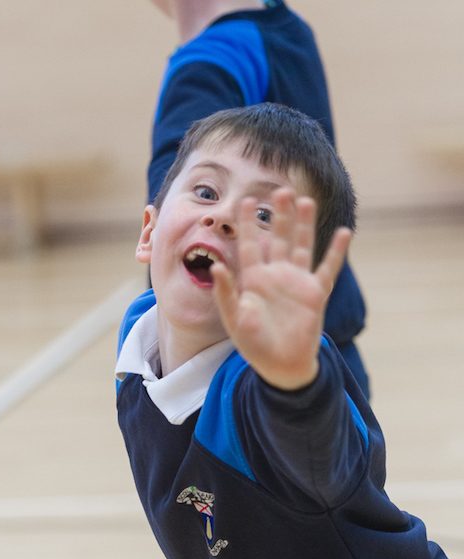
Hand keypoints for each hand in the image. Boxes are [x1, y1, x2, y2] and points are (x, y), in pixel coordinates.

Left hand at [211, 189, 350, 390]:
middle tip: (280, 190)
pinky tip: (345, 232)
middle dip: (279, 216)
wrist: (280, 366)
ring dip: (304, 225)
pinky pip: (328, 269)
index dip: (248, 224)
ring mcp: (297, 282)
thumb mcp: (234, 318)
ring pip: (302, 246)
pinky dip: (336, 252)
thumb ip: (225, 292)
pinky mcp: (315, 294)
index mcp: (253, 279)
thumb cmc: (253, 344)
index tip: (246, 200)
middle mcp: (276, 275)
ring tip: (306, 201)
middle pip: (279, 238)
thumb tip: (216, 265)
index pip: (250, 245)